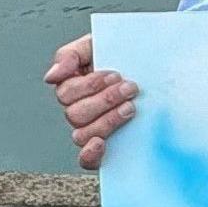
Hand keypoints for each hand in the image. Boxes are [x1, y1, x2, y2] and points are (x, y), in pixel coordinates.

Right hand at [44, 33, 135, 170]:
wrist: (156, 67)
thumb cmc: (123, 57)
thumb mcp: (97, 45)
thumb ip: (71, 55)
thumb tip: (51, 77)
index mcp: (73, 88)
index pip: (67, 93)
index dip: (90, 86)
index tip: (116, 75)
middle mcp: (78, 111)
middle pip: (75, 114)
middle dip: (105, 100)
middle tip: (130, 88)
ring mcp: (91, 130)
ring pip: (82, 134)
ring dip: (107, 120)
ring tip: (131, 107)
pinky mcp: (105, 148)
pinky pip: (87, 161)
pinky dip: (90, 155)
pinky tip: (102, 144)